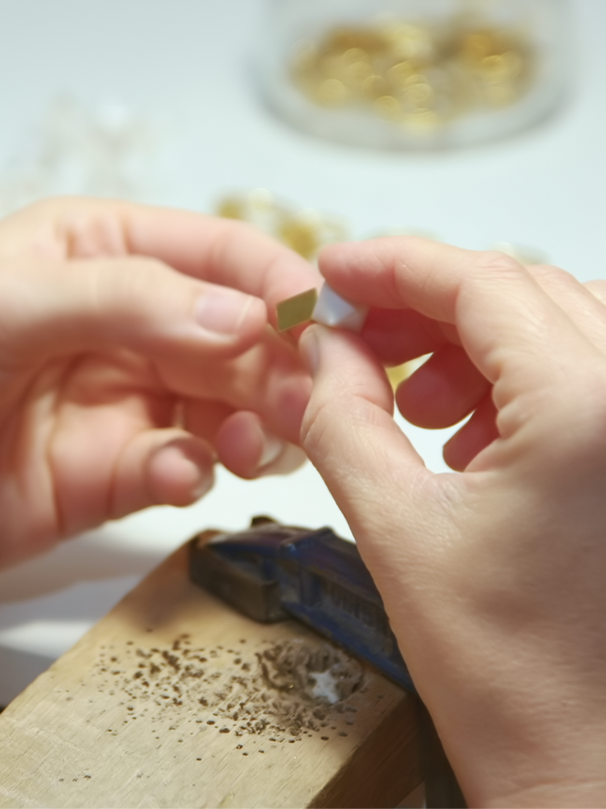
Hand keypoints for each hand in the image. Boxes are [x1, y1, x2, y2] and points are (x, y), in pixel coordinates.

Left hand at [0, 198, 318, 566]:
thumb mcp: (11, 304)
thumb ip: (130, 299)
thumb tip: (244, 316)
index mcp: (111, 255)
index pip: (222, 253)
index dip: (278, 284)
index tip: (321, 324)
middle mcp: (135, 323)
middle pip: (244, 337)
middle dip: (280, 369)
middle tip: (306, 405)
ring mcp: (134, 398)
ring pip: (234, 406)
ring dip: (254, 427)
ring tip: (245, 447)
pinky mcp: (124, 469)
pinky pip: (187, 469)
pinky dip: (193, 474)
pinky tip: (171, 477)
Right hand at [300, 238, 605, 806]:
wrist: (582, 760)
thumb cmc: (512, 676)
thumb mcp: (394, 529)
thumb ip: (341, 416)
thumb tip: (327, 346)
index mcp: (588, 412)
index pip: (483, 283)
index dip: (396, 265)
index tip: (340, 271)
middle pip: (520, 294)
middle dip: (427, 306)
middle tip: (359, 336)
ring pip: (552, 325)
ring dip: (471, 345)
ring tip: (416, 403)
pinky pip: (579, 372)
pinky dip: (513, 381)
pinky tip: (468, 436)